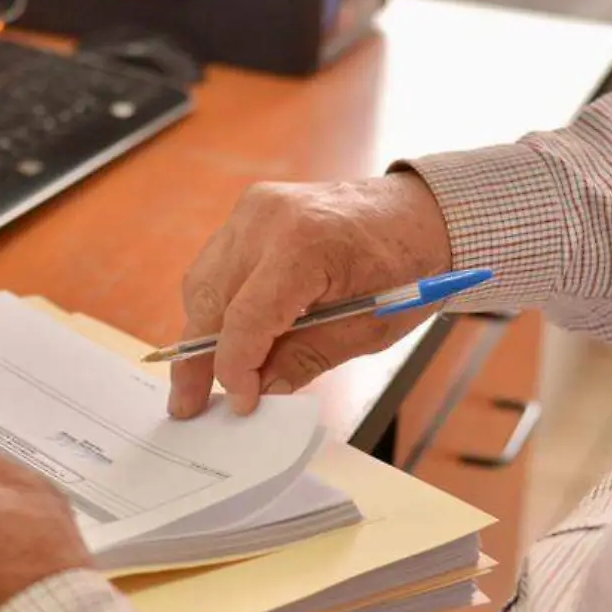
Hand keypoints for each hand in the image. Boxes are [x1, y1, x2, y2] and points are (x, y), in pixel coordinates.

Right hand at [169, 172, 452, 417]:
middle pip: (210, 299)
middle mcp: (268, 219)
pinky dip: (217, 302)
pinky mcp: (251, 210)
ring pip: (203, 281)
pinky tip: (226, 336)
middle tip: (188, 403)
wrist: (422, 213)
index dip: (235, 368)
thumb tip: (260, 390)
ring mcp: (254, 208)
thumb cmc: (407, 266)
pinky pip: (216, 264)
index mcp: (306, 246)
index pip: (246, 318)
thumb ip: (305, 359)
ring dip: (202, 330)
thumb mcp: (367, 329)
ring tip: (203, 376)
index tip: (239, 402)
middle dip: (197, 357)